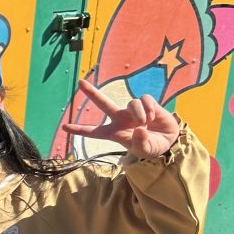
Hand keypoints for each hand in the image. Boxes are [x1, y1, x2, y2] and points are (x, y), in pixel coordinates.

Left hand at [60, 79, 180, 158]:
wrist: (169, 141)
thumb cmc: (151, 147)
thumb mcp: (145, 151)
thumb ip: (140, 143)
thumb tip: (139, 129)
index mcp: (114, 133)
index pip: (94, 132)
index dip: (79, 130)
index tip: (64, 127)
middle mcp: (120, 119)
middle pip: (103, 102)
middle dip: (92, 92)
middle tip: (80, 82)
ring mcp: (132, 110)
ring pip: (131, 102)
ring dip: (138, 113)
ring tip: (145, 122)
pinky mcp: (147, 104)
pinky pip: (144, 99)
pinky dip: (148, 107)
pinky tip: (152, 116)